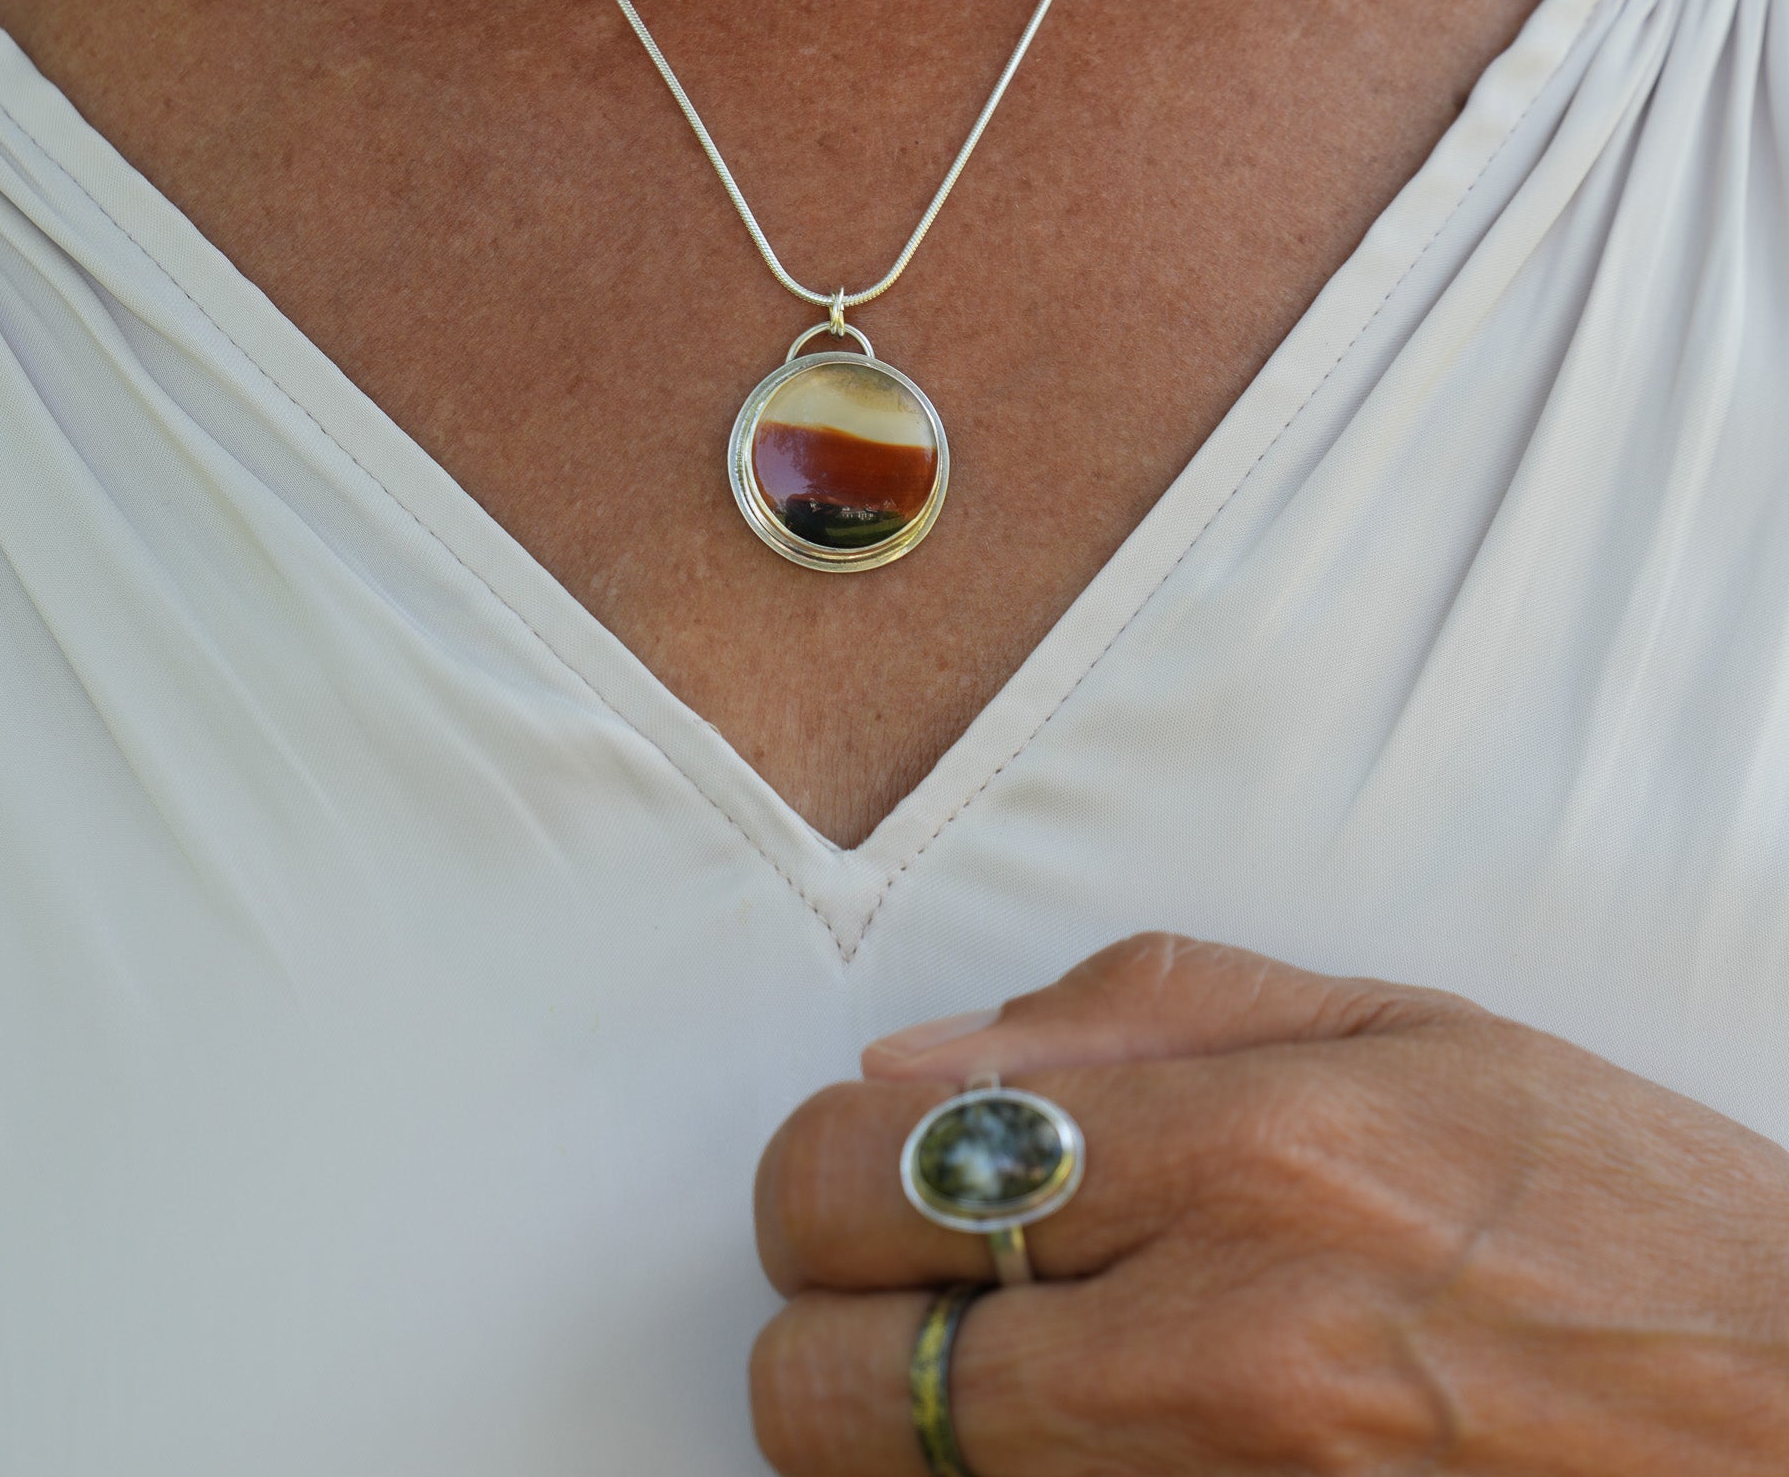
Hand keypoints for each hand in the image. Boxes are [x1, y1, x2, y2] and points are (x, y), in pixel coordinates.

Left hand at [750, 934, 1788, 1472]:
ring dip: (903, 1440)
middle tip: (907, 1290)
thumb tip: (914, 1056)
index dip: (820, 1169)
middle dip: (828, 1326)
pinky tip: (1077, 1448)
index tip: (865, 1168)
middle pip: (831, 1382)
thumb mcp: (1405, 1033)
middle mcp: (1222, 1357)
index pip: (870, 1167)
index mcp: (1251, 1159)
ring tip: (1001, 1372)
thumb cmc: (1626, 1224)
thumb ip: (1137, 1014)